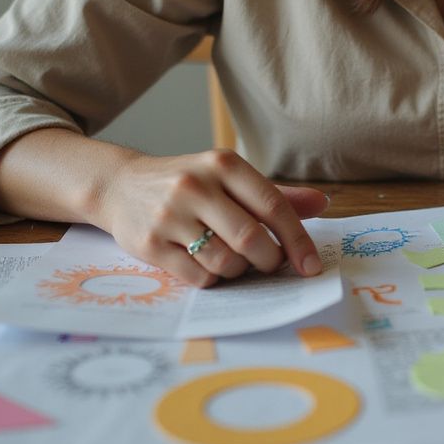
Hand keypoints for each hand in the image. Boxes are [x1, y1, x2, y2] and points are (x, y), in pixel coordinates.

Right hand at [93, 149, 328, 287]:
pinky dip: (212, 279)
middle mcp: (195, 185)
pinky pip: (198, 277)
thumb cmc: (189, 184)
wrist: (120, 185)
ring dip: (239, 271)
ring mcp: (169, 215)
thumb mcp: (229, 177)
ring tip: (234, 260)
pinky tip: (207, 265)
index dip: (297, 240)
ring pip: (225, 262)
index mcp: (223, 164)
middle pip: (251, 239)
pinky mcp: (149, 244)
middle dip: (269, 260)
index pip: (273, 206)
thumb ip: (275, 194)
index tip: (311, 266)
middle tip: (270, 263)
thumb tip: (323, 204)